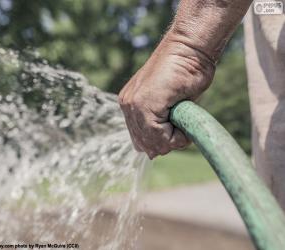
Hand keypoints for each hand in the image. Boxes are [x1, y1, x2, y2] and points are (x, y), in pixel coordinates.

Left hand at [119, 30, 214, 158]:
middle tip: (181, 125)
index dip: (161, 142)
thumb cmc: (184, 73)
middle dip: (166, 143)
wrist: (189, 48)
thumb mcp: (169, 104)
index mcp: (131, 105)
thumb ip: (158, 124)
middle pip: (145, 146)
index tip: (177, 127)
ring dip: (173, 139)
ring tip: (183, 120)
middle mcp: (127, 105)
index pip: (141, 141)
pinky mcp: (144, 104)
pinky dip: (178, 136)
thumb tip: (151, 154)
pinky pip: (161, 136)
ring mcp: (133, 105)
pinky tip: (184, 119)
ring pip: (153, 144)